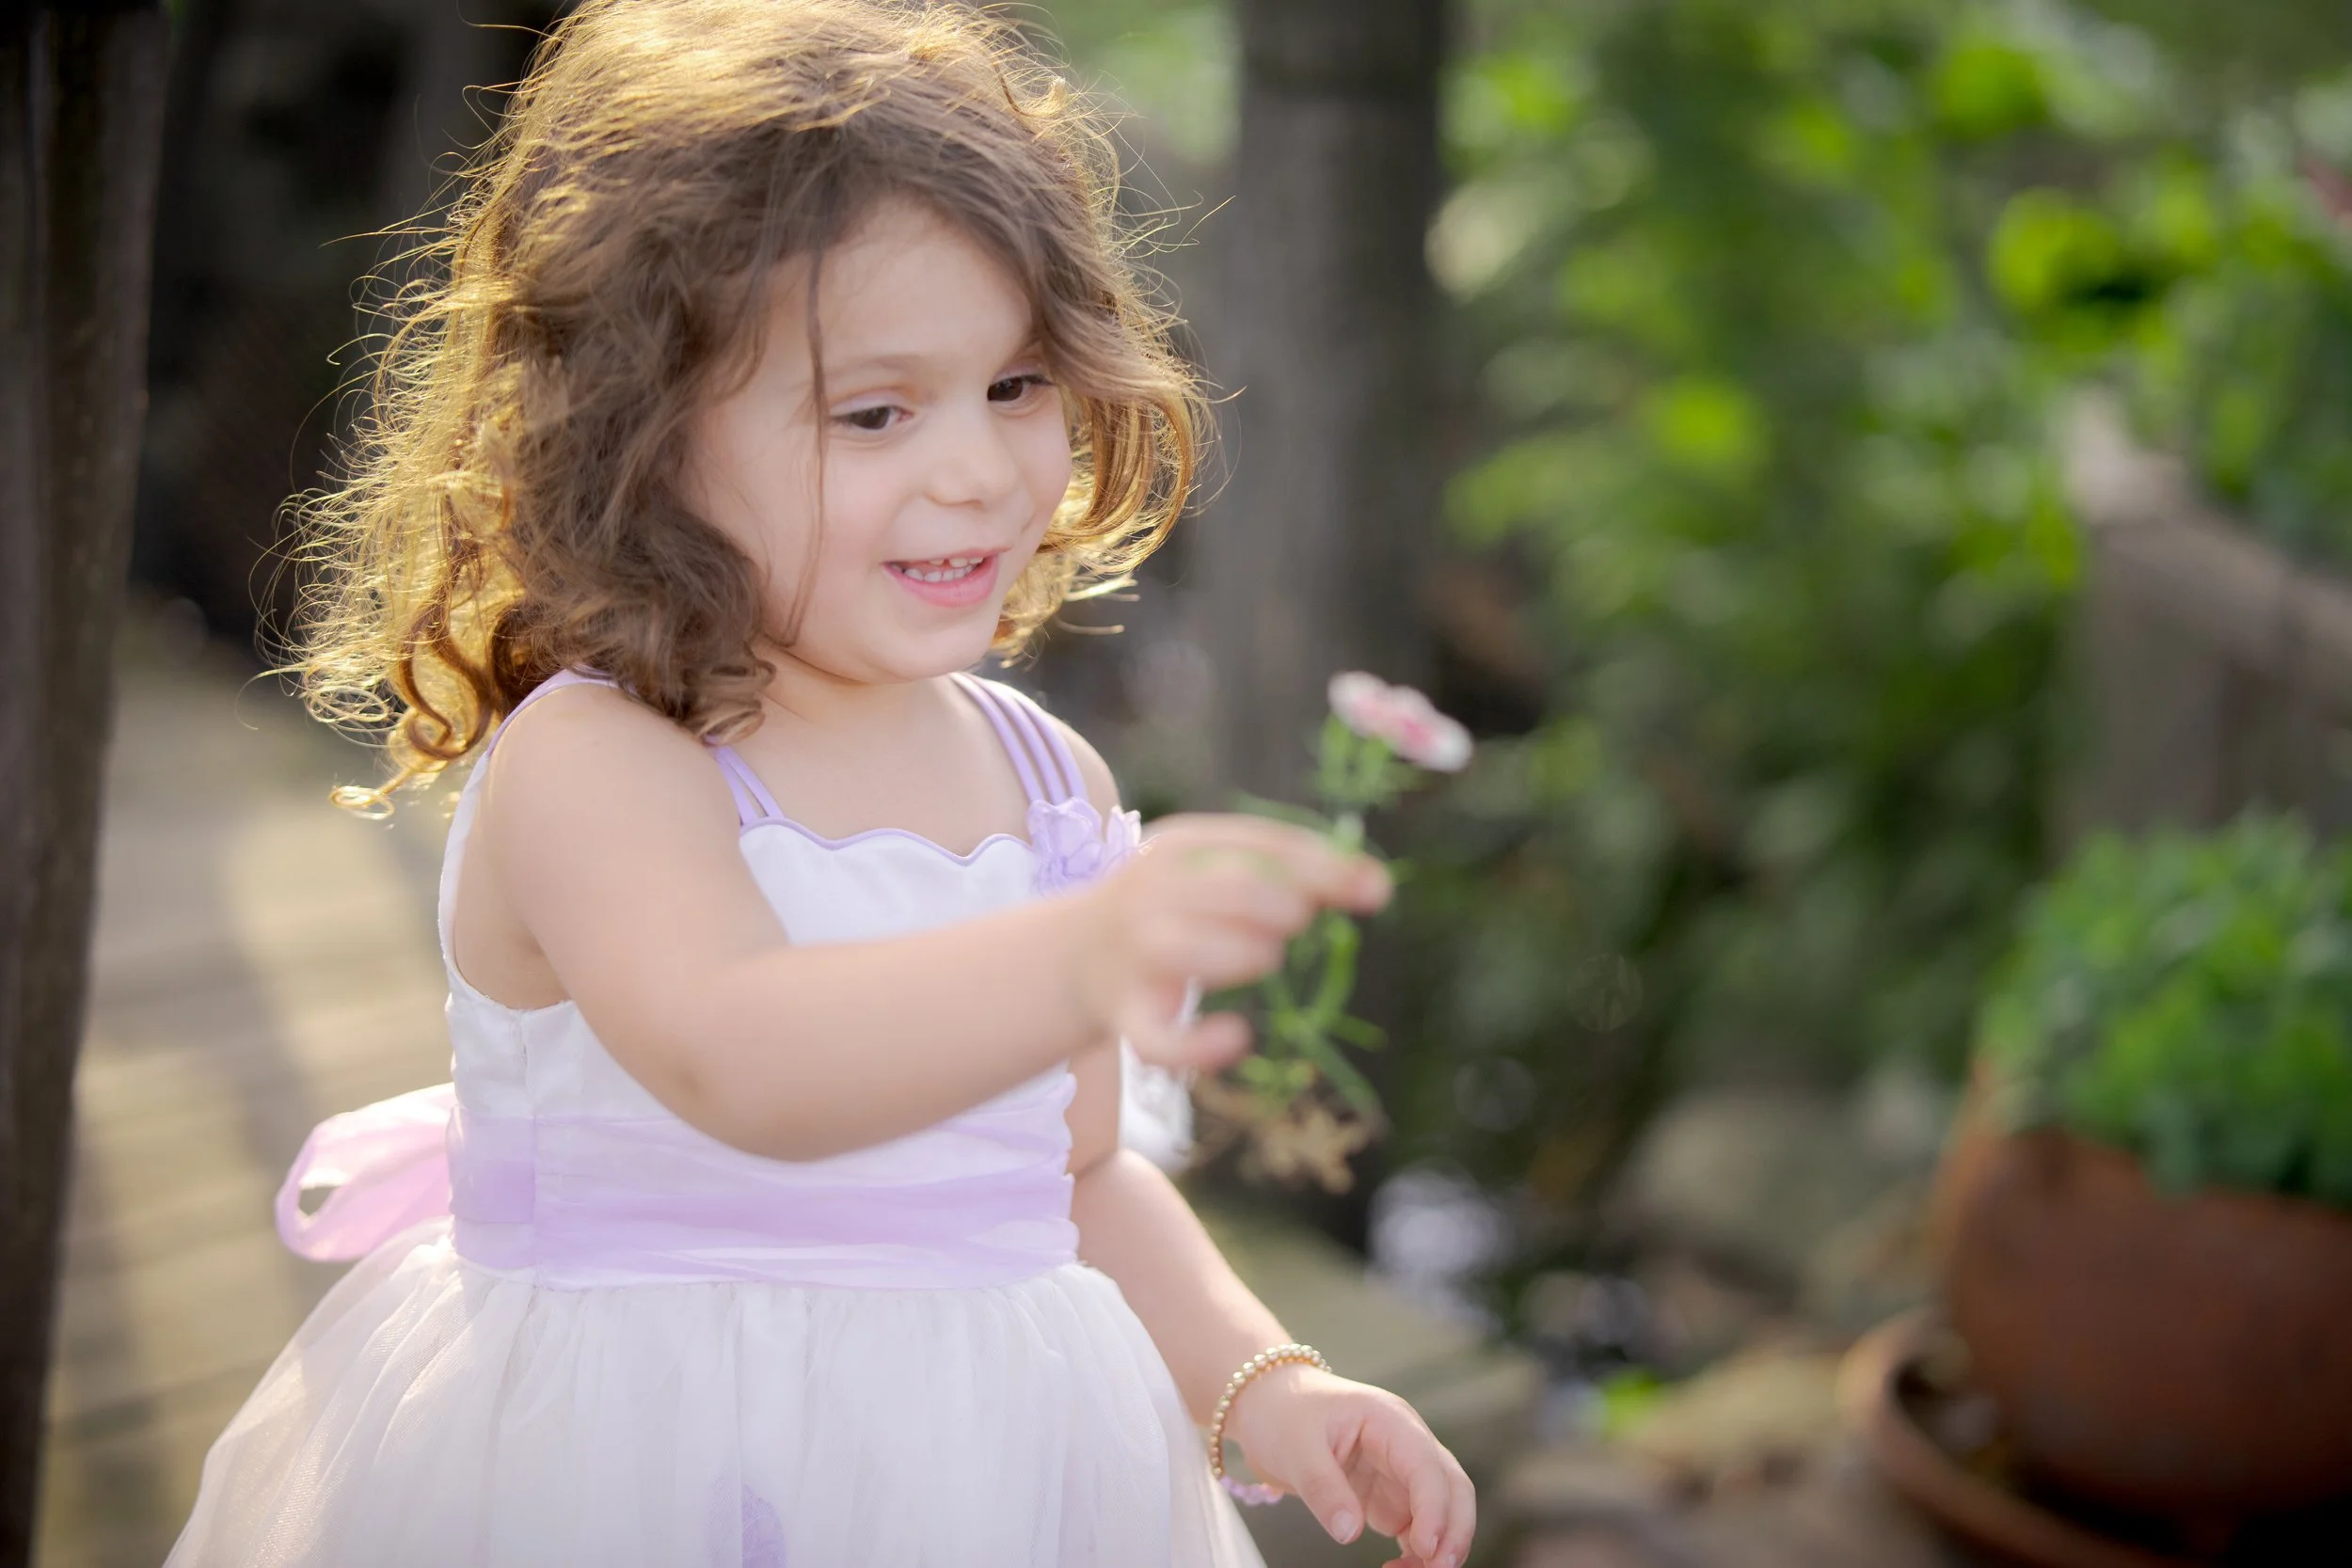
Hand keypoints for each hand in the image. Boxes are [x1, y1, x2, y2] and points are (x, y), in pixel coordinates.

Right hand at [1075, 813, 1388, 1071]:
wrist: (1075, 957)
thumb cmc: (1173, 909)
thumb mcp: (1216, 870)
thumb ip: (1287, 871)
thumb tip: (1376, 884)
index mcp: (1178, 845)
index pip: (1260, 844)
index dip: (1325, 867)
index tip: (1377, 891)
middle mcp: (1150, 891)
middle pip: (1231, 888)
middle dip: (1284, 906)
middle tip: (1295, 924)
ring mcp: (1134, 954)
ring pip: (1189, 949)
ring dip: (1247, 954)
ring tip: (1265, 958)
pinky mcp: (1125, 1016)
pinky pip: (1159, 1040)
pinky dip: (1201, 1045)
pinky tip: (1238, 1037)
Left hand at [1224, 1363, 1475, 1567]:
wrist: (1269, 1407)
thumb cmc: (1285, 1414)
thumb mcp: (1295, 1447)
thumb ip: (1323, 1488)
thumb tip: (1349, 1533)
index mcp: (1390, 1421)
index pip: (1426, 1464)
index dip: (1434, 1507)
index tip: (1426, 1546)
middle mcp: (1406, 1445)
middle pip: (1452, 1487)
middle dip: (1455, 1529)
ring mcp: (1400, 1473)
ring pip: (1443, 1510)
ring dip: (1440, 1545)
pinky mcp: (1389, 1497)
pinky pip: (1417, 1527)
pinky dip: (1418, 1552)